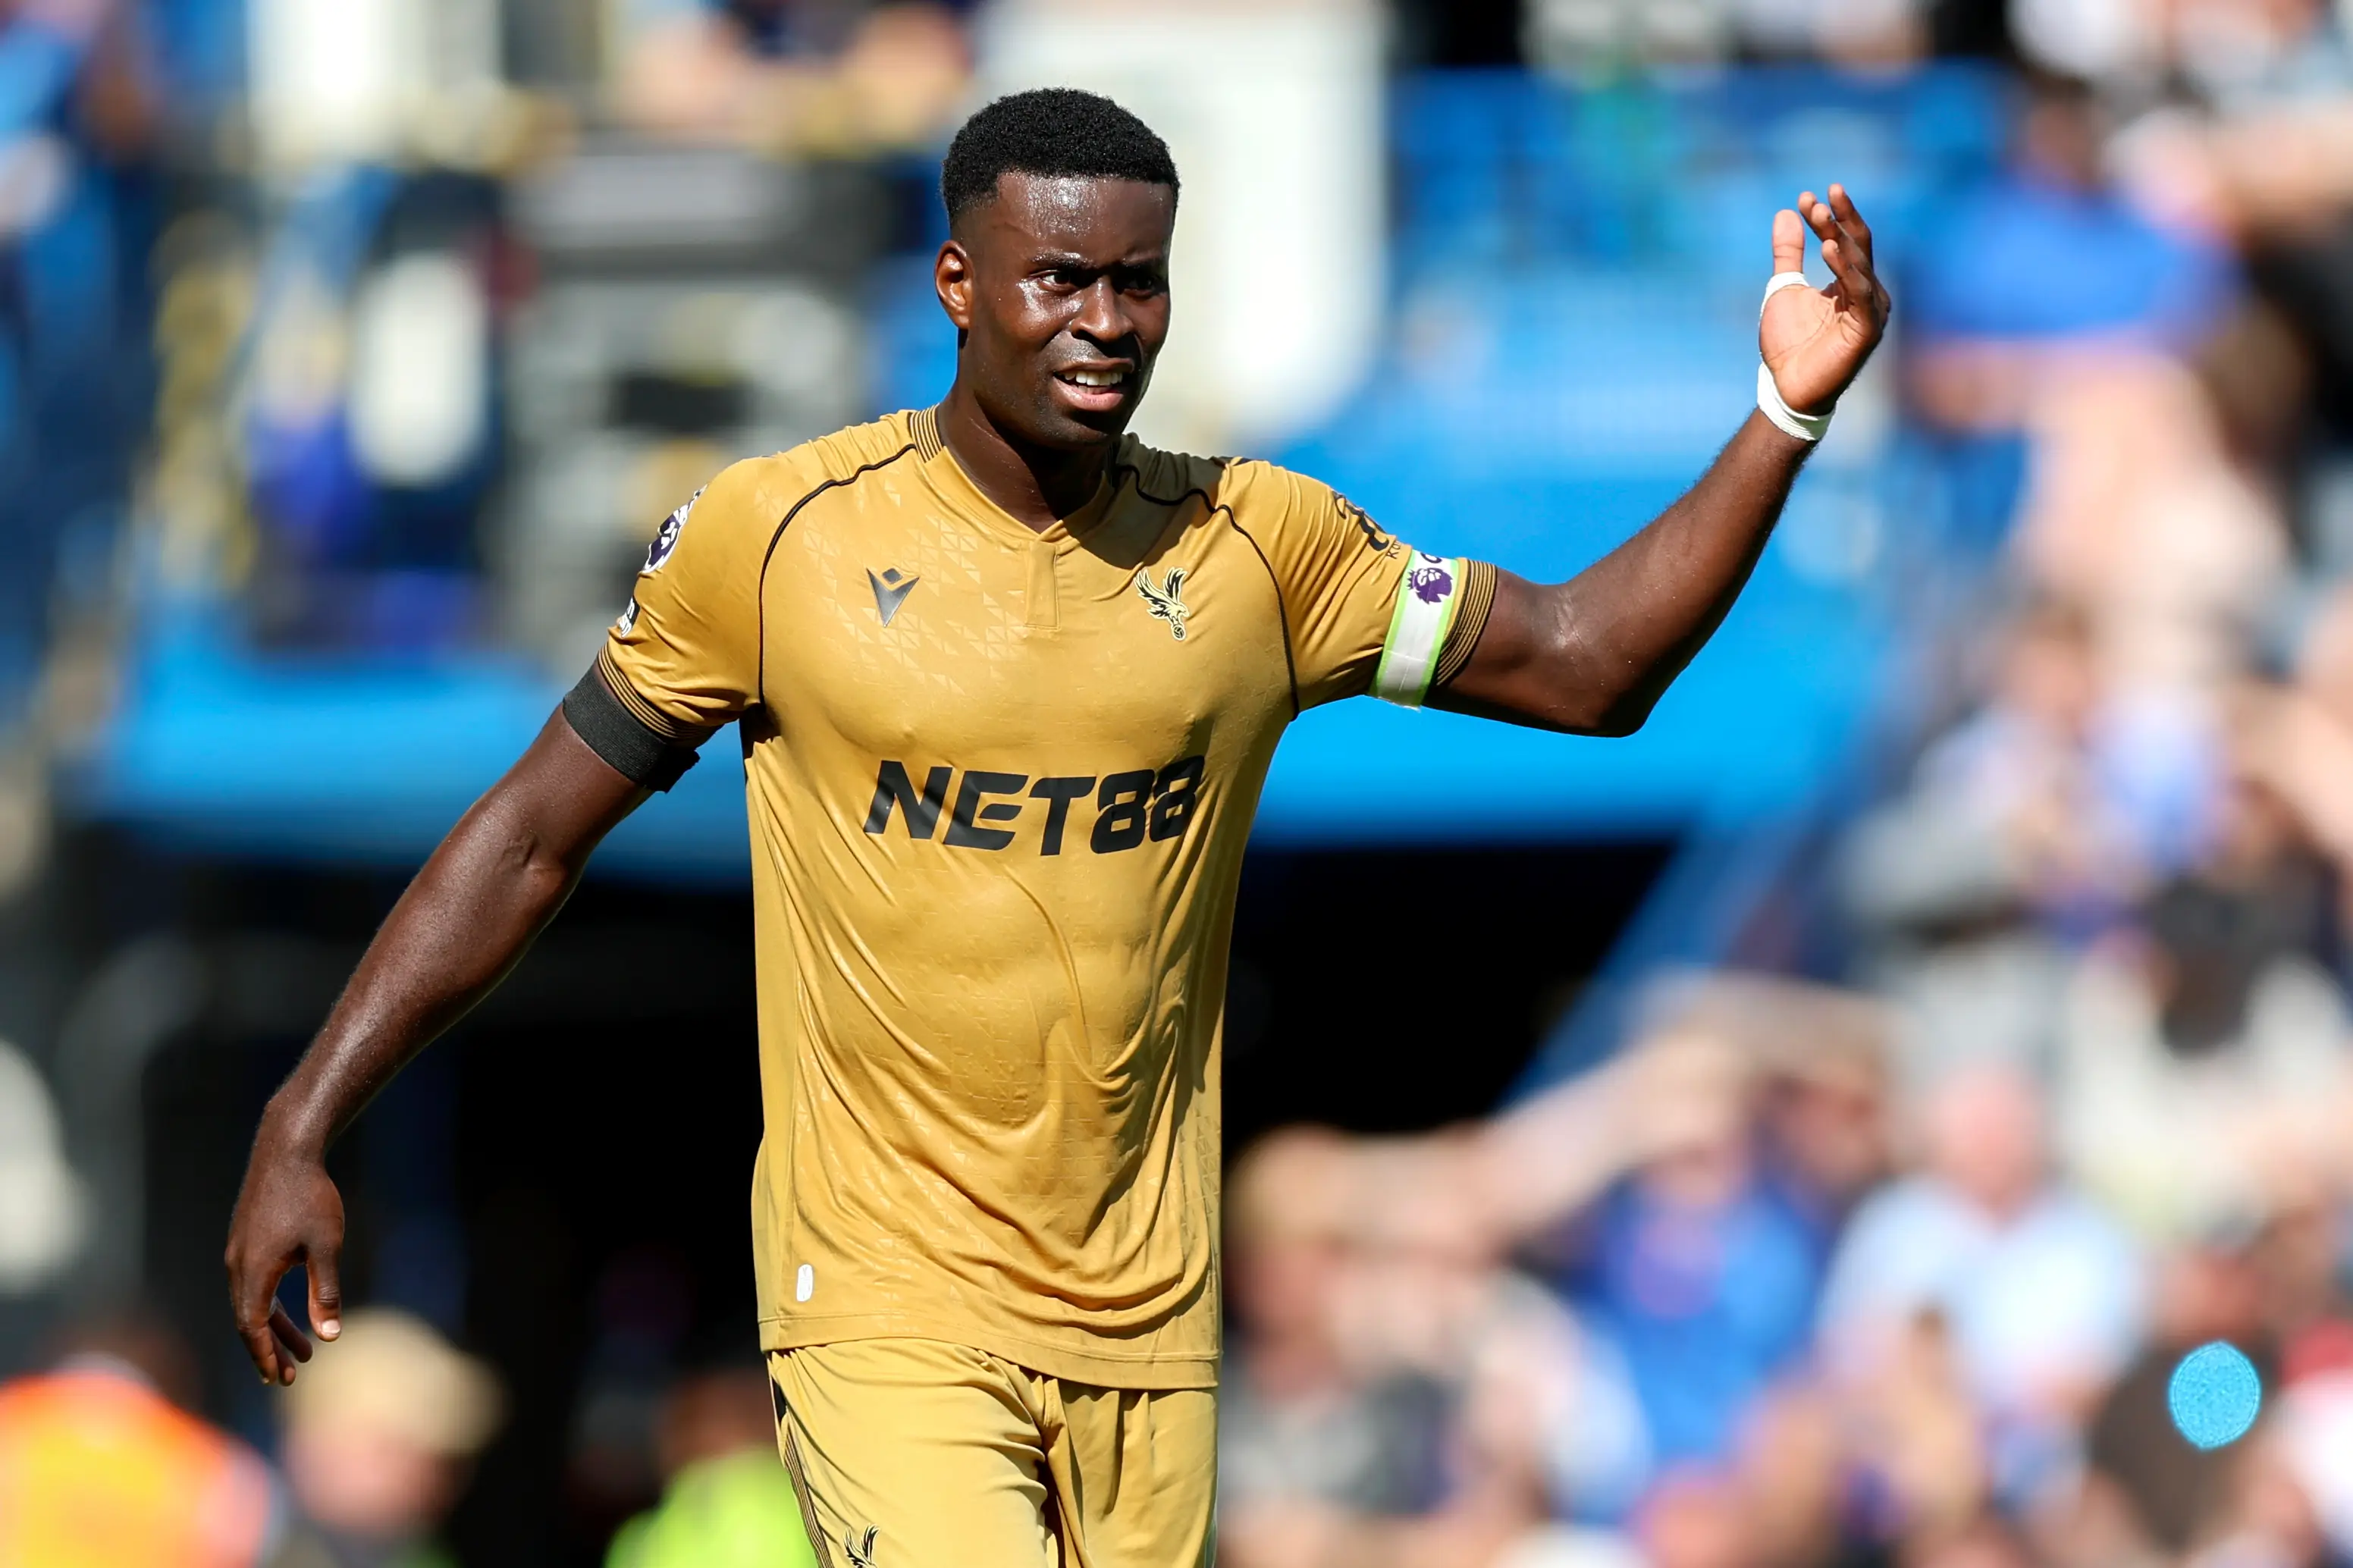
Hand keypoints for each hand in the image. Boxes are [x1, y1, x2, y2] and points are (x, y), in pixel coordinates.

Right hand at [224, 1126, 344, 1384]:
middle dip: (269, 1349)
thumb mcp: (326, 1247)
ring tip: (303, 1350)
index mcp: (253, 1271)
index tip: (279, 1379)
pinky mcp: (245, 1240)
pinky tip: (288, 1311)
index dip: (265, 1354)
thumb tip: (330, 1337)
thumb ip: (326, 1292)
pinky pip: (252, 1283)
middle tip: (289, 1377)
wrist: (287, 1151)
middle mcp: (238, 1265)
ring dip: (273, 1327)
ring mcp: (239, 1252)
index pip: (253, 1326)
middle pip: (248, 1320)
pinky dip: (268, 1303)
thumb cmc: (310, 1196)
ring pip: (251, 1302)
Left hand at [1761, 184, 1890, 415]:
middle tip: (1818, 197)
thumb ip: (1787, 253)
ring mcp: (1870, 310)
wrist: (1787, 387)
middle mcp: (1867, 293)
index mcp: (1850, 283)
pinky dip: (1846, 269)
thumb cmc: (1789, 344)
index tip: (1805, 197)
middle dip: (1838, 219)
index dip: (1827, 218)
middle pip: (1857, 246)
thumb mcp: (1783, 289)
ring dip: (1840, 237)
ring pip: (1859, 264)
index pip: (1845, 240)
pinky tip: (1830, 248)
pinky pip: (1859, 293)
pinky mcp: (1866, 329)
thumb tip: (1786, 213)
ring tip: (1819, 214)